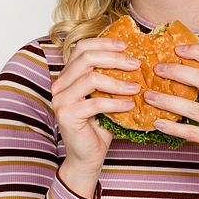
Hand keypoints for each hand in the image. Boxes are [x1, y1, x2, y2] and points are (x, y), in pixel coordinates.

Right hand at [50, 38, 141, 179]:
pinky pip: (94, 103)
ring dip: (118, 82)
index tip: (126, 46)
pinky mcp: (67, 115)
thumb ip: (113, 78)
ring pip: (91, 78)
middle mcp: (60, 84)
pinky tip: (129, 105)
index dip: (104, 43)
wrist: (87, 156)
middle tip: (136, 64)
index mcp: (68, 75)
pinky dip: (115, 102)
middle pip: (86, 58)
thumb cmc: (99, 126)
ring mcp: (61, 99)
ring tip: (136, 87)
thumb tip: (138, 59)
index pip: (82, 47)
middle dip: (114, 59)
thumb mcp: (107, 96)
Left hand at [144, 43, 198, 184]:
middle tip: (156, 69)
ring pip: (191, 108)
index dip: (197, 51)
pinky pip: (190, 132)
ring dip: (166, 101)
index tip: (176, 49)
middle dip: (176, 72)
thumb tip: (180, 65)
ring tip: (148, 96)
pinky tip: (157, 122)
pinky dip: (171, 127)